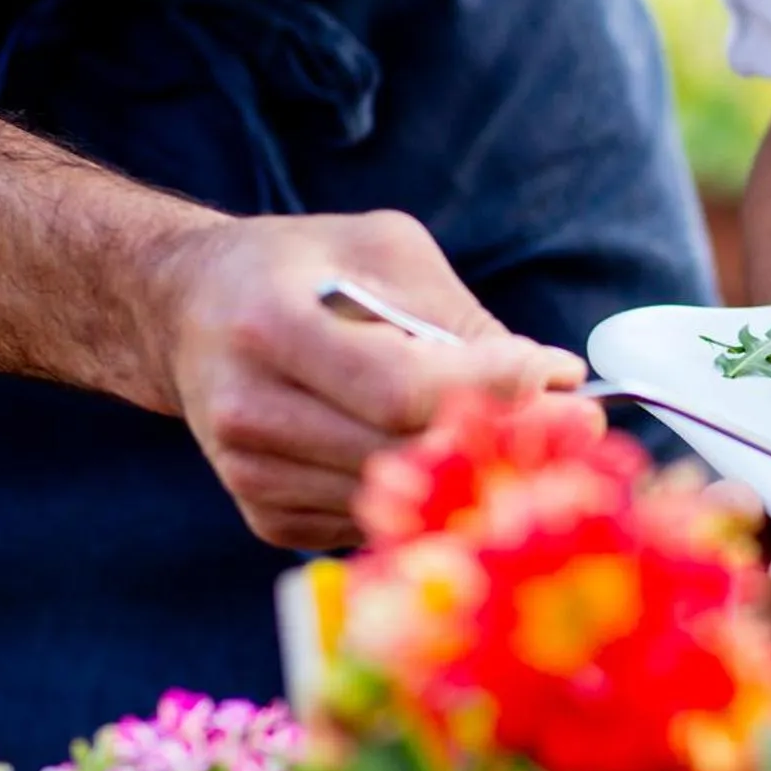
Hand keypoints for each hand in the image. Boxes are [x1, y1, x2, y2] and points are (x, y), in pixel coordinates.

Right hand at [168, 210, 587, 549]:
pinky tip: (454, 460)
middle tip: (584, 426)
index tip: (558, 375)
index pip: (399, 387)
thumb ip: (458, 317)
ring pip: (397, 497)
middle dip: (506, 438)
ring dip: (479, 474)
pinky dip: (425, 495)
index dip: (487, 390)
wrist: (185, 314)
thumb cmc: (299, 267)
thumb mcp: (378, 249)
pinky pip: (373, 521)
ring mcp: (251, 477)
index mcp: (269, 327)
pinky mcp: (266, 518)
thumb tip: (553, 384)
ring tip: (542, 442)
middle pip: (405, 453)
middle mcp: (249, 411)